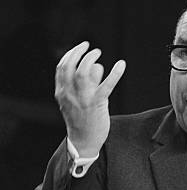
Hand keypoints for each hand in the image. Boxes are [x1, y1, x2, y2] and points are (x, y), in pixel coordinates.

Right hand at [55, 41, 125, 156]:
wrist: (84, 142)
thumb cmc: (81, 120)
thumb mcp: (74, 101)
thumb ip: (82, 84)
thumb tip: (96, 66)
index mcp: (61, 92)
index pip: (61, 67)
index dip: (71, 54)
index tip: (81, 47)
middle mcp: (69, 94)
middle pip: (71, 66)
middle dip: (80, 53)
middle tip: (91, 47)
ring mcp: (83, 99)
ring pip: (84, 72)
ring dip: (92, 59)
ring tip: (99, 54)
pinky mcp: (97, 104)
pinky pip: (106, 85)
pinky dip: (115, 73)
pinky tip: (121, 64)